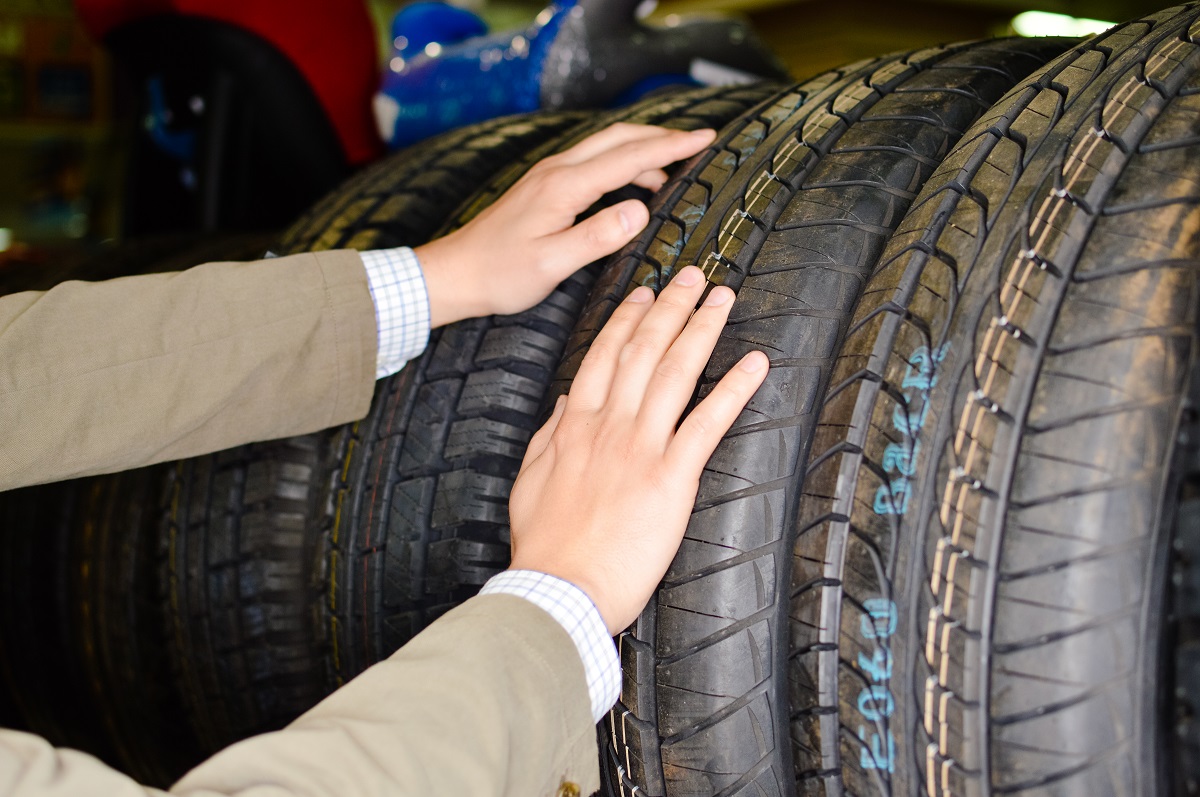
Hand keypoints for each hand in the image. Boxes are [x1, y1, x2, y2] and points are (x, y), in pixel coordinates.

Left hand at [414, 123, 715, 327]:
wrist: (455, 273)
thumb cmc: (500, 273)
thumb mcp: (553, 263)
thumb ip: (598, 236)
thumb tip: (640, 210)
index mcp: (564, 186)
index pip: (629, 156)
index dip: (671, 146)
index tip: (706, 138)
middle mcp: (557, 171)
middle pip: (619, 138)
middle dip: (662, 136)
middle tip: (699, 141)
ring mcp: (548, 176)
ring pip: (605, 147)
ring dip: (642, 148)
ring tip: (675, 166)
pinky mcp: (544, 187)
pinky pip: (592, 162)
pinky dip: (622, 162)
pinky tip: (633, 183)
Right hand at [507, 266, 768, 633]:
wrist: (558, 590)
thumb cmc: (545, 545)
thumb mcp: (531, 481)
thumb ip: (550, 435)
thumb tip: (566, 401)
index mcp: (574, 426)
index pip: (605, 357)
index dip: (628, 319)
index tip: (646, 292)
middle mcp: (609, 427)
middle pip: (644, 352)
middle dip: (671, 308)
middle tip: (694, 277)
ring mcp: (641, 449)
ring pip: (675, 374)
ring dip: (702, 331)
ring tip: (722, 300)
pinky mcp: (671, 479)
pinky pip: (707, 425)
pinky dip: (733, 390)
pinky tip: (754, 363)